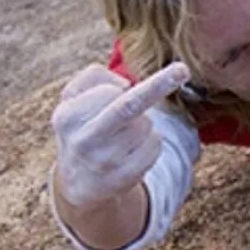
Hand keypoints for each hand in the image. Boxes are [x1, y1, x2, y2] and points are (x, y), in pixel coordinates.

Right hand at [51, 62, 189, 208]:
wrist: (81, 180)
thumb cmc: (83, 125)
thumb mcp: (74, 98)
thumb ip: (94, 76)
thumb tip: (124, 85)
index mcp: (67, 117)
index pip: (108, 91)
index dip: (118, 88)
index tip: (127, 84)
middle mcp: (84, 141)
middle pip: (129, 106)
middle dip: (158, 85)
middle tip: (183, 69)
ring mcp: (106, 161)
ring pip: (146, 124)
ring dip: (143, 122)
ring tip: (122, 134)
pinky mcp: (126, 177)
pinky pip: (155, 144)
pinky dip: (151, 140)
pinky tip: (131, 150)